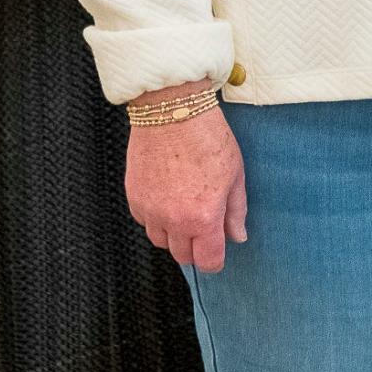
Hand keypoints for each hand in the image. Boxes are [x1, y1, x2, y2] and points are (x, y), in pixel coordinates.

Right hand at [125, 102, 248, 272]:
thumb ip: (236, 210)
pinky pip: (145, 221)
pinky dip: (155, 217)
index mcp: (204, 217)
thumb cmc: (207, 136)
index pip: (208, 261)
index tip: (217, 251)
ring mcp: (150, 210)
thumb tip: (237, 236)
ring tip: (185, 209)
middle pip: (182, 256)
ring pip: (161, 241)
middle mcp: (174, 220)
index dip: (215, 260)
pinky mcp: (133, 197)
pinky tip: (167, 197)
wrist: (171, 110)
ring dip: (174, 233)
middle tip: (204, 226)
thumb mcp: (234, 173)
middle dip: (195, 247)